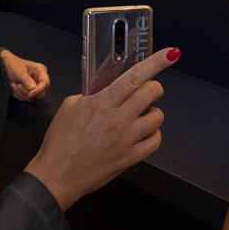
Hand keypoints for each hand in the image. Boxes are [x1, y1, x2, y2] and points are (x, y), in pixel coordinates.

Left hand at [1, 51, 49, 101]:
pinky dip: (18, 94)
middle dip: (27, 92)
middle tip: (18, 85)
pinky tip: (14, 86)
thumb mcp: (19, 71)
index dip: (39, 90)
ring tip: (13, 84)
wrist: (7, 66)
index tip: (30, 94)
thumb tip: (32, 89)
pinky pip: (26, 98)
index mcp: (40, 71)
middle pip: (40, 93)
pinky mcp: (29, 91)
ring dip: (21, 93)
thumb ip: (26, 79)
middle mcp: (40, 79)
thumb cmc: (14, 65)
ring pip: (32, 97)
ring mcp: (35, 86)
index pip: (45, 83)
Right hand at [26, 47, 179, 210]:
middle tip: (147, 91)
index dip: (156, 63)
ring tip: (140, 116)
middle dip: (153, 88)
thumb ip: (93, 96)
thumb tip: (109, 91)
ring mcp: (126, 140)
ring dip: (152, 112)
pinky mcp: (130, 158)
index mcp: (102, 103)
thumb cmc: (59, 141)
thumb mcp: (71, 107)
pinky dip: (152, 134)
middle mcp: (118, 119)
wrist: (57, 176)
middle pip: (152, 93)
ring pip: (157, 117)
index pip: (134, 77)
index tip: (171, 54)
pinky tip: (142, 133)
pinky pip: (155, 141)